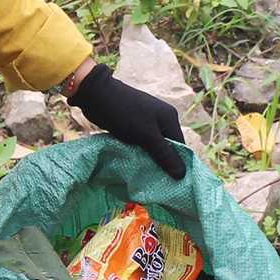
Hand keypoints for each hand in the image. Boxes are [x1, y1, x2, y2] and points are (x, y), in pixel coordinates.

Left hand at [69, 63, 185, 178]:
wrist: (96, 95)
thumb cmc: (124, 114)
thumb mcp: (146, 136)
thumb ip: (164, 155)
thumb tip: (182, 174)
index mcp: (169, 118)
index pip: (180, 146)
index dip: (177, 164)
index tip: (173, 183)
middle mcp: (161, 118)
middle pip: (167, 147)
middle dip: (162, 163)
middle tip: (157, 182)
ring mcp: (147, 121)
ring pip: (152, 146)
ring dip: (149, 159)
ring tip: (145, 176)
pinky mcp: (133, 124)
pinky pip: (141, 142)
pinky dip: (139, 152)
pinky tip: (135, 164)